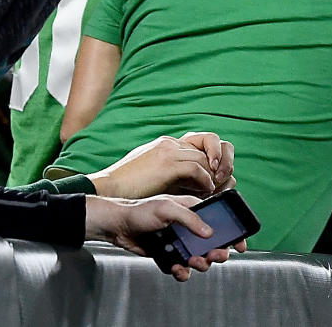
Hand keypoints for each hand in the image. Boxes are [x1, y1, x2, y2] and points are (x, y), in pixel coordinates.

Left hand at [84, 194, 247, 281]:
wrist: (118, 226)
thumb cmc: (140, 210)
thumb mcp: (168, 208)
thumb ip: (191, 219)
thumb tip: (209, 233)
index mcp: (193, 210)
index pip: (219, 221)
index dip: (231, 232)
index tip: (238, 243)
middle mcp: (189, 227)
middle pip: (213, 243)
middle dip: (217, 252)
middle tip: (214, 255)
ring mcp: (180, 242)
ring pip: (199, 257)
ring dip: (200, 263)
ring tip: (193, 262)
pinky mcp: (169, 255)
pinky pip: (182, 267)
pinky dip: (182, 271)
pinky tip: (177, 268)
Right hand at [88, 132, 234, 199]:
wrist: (107, 190)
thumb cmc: (129, 189)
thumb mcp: (157, 175)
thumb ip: (178, 174)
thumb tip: (199, 182)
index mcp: (169, 144)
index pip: (204, 140)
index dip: (216, 154)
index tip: (220, 172)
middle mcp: (171, 143)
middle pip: (211, 142)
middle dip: (222, 160)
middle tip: (224, 179)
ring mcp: (168, 151)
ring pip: (205, 157)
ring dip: (214, 175)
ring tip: (216, 189)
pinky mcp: (166, 164)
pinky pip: (196, 169)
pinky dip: (205, 181)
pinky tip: (206, 191)